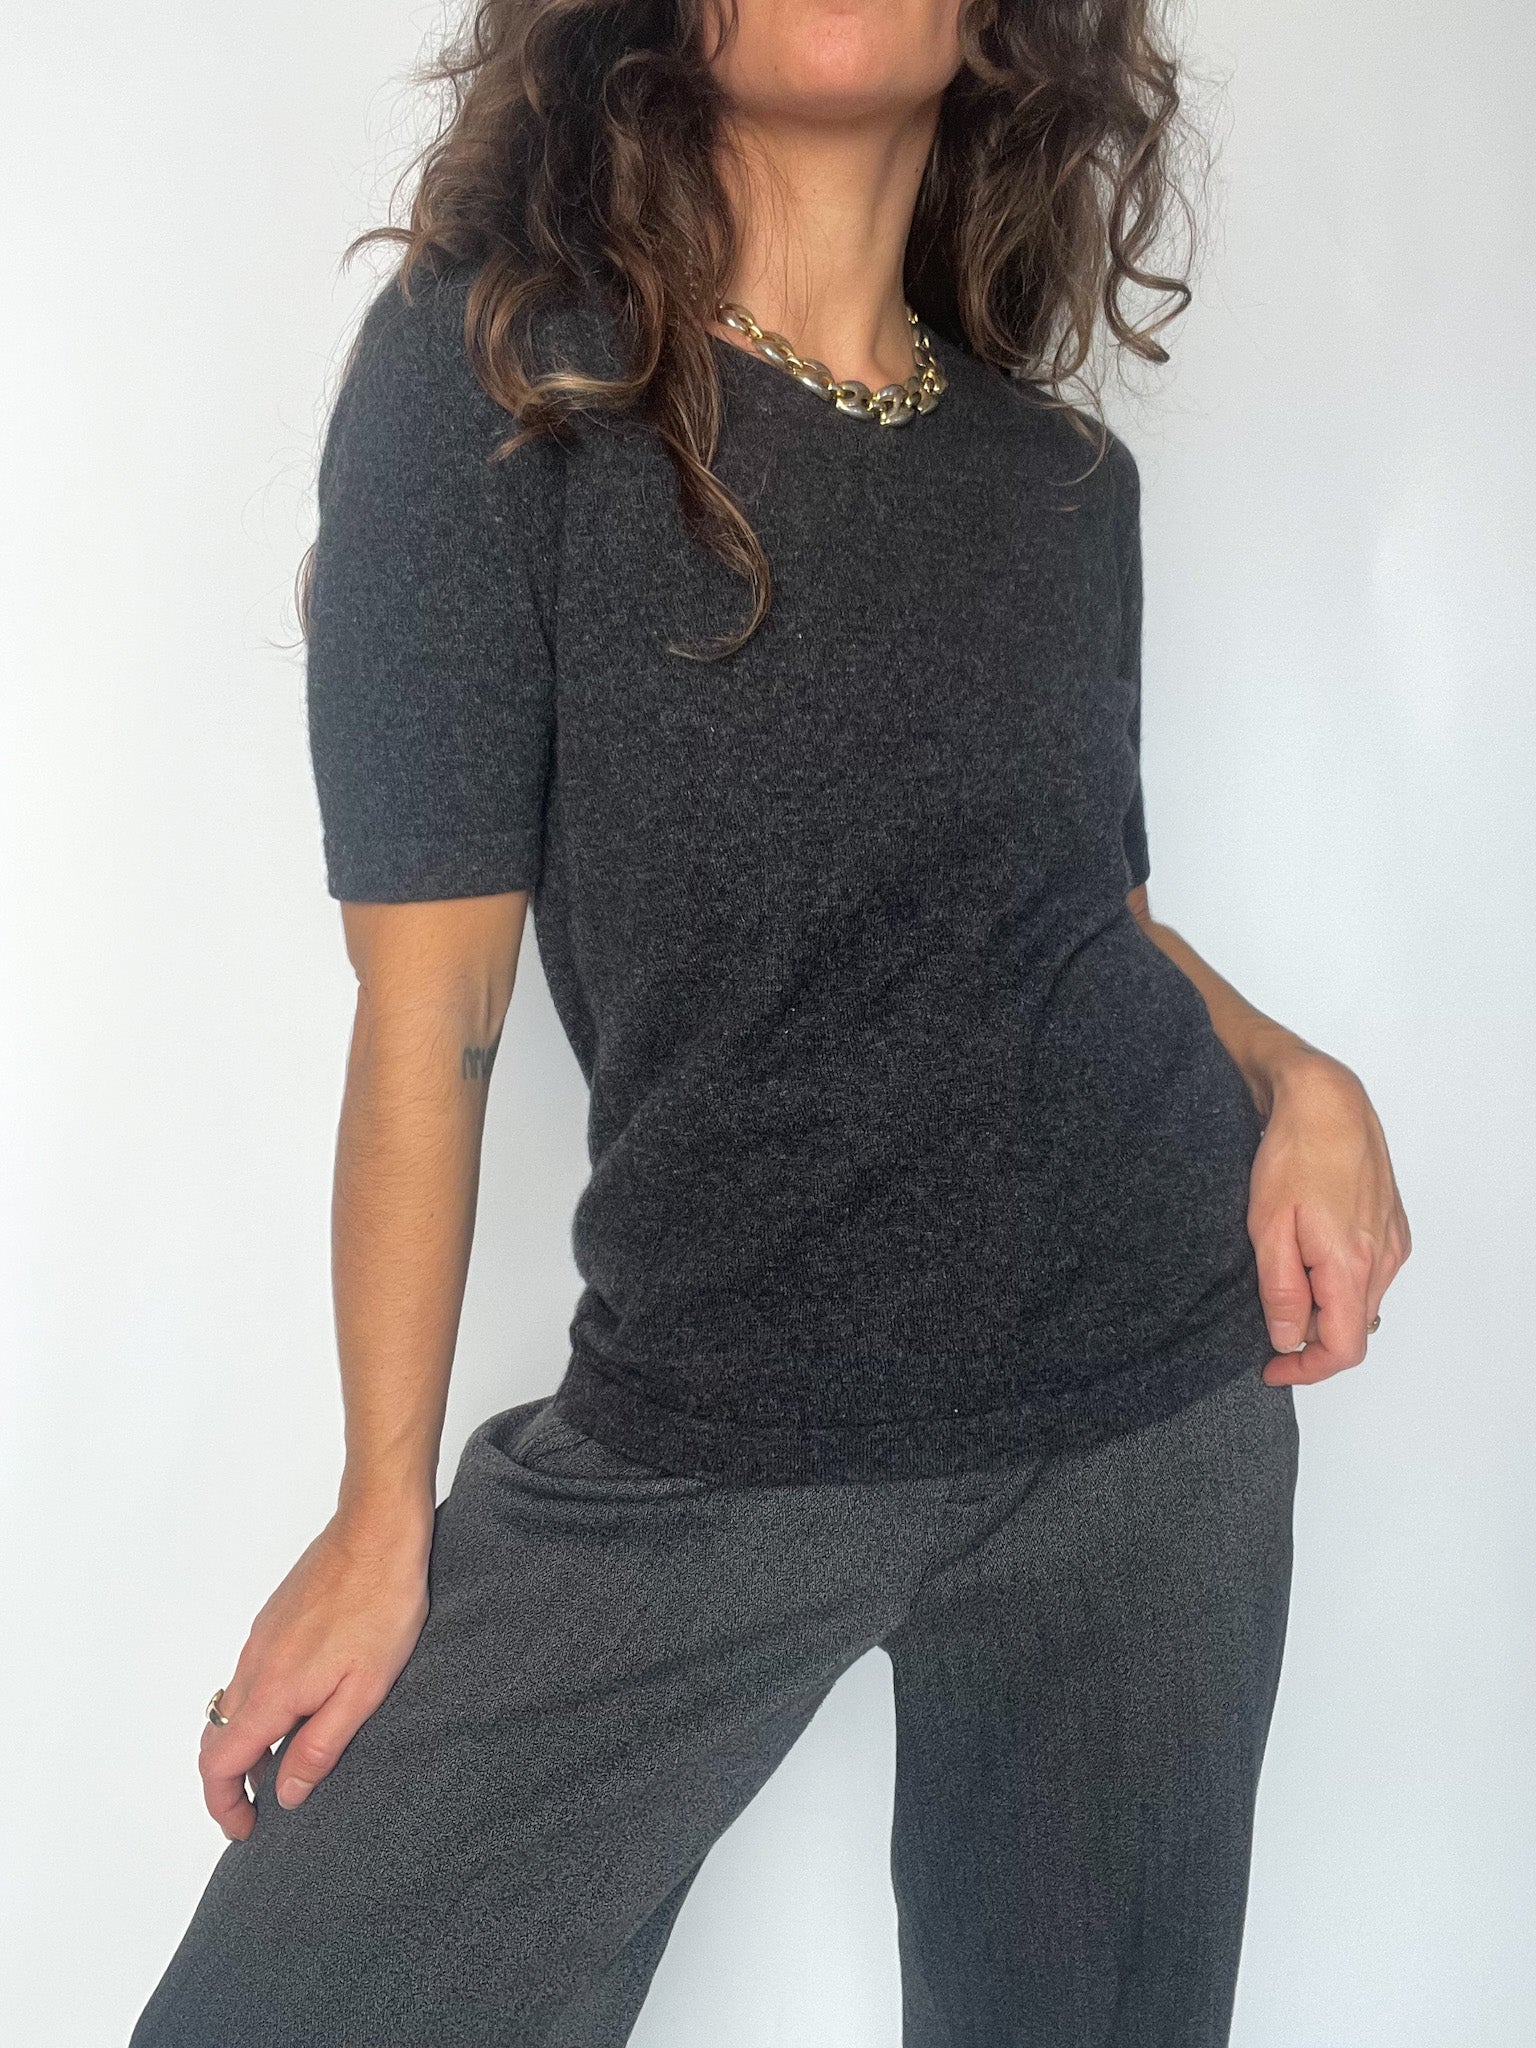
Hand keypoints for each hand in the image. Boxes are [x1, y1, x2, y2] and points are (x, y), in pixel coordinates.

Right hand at [198, 1498, 434, 1840]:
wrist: (377, 1530)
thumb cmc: (381, 1605)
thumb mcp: (364, 1691)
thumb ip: (320, 1745)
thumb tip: (285, 1793)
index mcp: (272, 1690)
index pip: (220, 1763)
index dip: (223, 1805)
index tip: (243, 1829)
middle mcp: (254, 1664)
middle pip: (218, 1737)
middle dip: (230, 1781)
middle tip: (262, 1808)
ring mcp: (262, 1637)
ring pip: (235, 1704)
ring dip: (248, 1743)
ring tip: (289, 1762)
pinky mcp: (276, 1617)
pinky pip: (252, 1675)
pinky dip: (261, 1706)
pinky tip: (303, 1706)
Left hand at [1247, 1045, 1411, 1386]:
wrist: (1327, 1099)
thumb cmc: (1294, 1153)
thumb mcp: (1268, 1227)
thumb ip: (1281, 1290)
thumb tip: (1287, 1340)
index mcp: (1351, 1265)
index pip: (1343, 1349)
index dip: (1306, 1370)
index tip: (1272, 1368)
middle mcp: (1383, 1259)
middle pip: (1351, 1328)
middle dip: (1309, 1336)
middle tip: (1266, 1319)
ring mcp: (1392, 1242)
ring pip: (1360, 1301)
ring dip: (1325, 1305)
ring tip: (1286, 1275)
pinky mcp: (1393, 1225)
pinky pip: (1370, 1273)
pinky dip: (1340, 1280)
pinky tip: (1310, 1252)